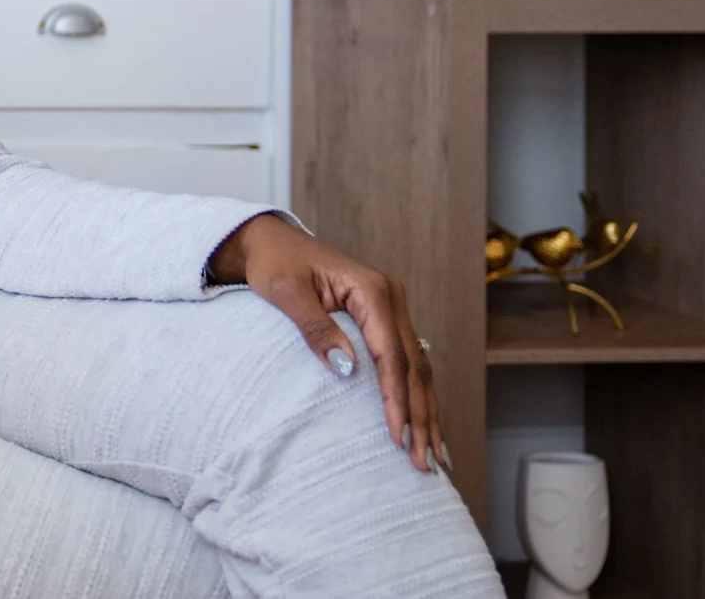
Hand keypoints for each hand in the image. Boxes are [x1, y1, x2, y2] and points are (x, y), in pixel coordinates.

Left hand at [209, 214, 446, 474]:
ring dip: (426, 413)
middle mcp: (392, 298)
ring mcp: (393, 309)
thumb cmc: (274, 264)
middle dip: (421, 417)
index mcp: (372, 289)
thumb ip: (316, 329)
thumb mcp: (285, 292)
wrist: (271, 242)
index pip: (391, 355)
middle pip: (415, 367)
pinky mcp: (387, 320)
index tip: (397, 436)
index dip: (395, 399)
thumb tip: (348, 370)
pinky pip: (408, 363)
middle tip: (424, 463)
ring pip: (419, 369)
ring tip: (433, 457)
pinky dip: (416, 396)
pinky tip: (424, 426)